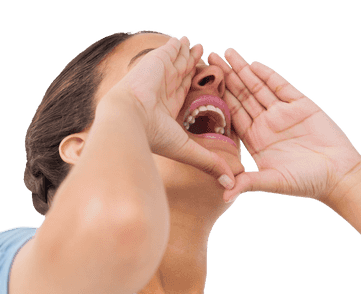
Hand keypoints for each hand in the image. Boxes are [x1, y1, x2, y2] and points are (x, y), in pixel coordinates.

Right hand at [101, 36, 239, 186]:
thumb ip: (210, 162)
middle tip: (204, 59)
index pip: (186, 96)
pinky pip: (171, 49)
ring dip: (188, 54)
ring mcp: (161, 74)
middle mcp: (164, 91)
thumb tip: (231, 186)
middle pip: (183, 76)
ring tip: (198, 46)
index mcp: (168, 109)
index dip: (196, 90)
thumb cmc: (155, 138)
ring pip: (178, 61)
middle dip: (193, 67)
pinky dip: (178, 45)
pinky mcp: (159, 60)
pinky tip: (185, 40)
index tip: (206, 86)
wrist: (129, 118)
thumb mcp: (189, 151)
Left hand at [208, 48, 360, 202]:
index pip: (233, 116)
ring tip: (227, 52)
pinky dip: (268, 76)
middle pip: (242, 96)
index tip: (203, 85)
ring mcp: (283, 113)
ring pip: (258, 87)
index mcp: (256, 141)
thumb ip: (249, 183)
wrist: (338, 174)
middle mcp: (267, 124)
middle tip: (209, 57)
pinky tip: (254, 65)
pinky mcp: (300, 105)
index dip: (219, 100)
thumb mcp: (274, 182)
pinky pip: (281, 87)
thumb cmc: (306, 182)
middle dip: (227, 77)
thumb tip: (225, 196)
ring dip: (243, 70)